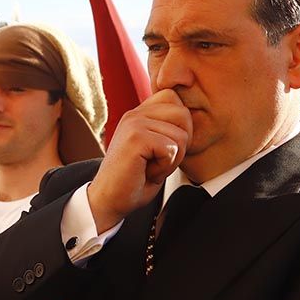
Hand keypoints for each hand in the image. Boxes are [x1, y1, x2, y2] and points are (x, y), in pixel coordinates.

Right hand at [86, 89, 191, 232]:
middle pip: (183, 114)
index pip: (174, 98)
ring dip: (172, 159)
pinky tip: (146, 173)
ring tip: (151, 168)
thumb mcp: (155, 150)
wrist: (108, 201)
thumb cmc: (134, 181)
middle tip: (160, 160)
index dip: (180, 126)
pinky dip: (164, 168)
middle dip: (181, 144)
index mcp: (139, 114)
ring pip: (181, 135)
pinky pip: (171, 149)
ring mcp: (134, 123)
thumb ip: (168, 131)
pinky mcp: (135, 137)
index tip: (163, 148)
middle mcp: (135, 114)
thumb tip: (191, 120)